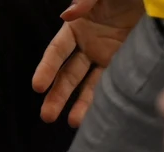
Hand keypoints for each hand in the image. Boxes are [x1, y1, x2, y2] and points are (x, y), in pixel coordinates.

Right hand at [32, 0, 144, 125]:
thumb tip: (66, 16)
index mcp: (78, 26)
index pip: (57, 51)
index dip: (46, 68)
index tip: (37, 86)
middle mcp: (89, 45)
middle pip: (68, 75)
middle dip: (57, 95)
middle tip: (47, 116)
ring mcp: (107, 57)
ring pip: (88, 86)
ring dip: (79, 105)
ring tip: (72, 123)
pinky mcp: (126, 66)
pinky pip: (111, 87)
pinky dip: (103, 102)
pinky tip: (96, 117)